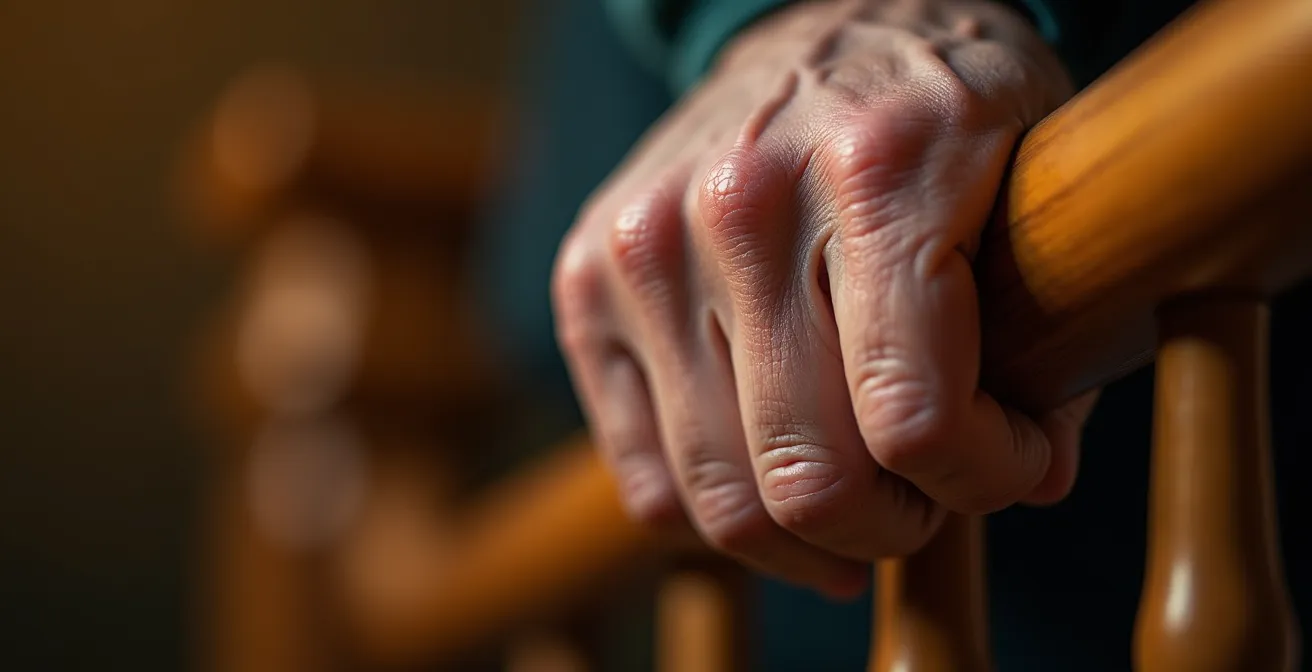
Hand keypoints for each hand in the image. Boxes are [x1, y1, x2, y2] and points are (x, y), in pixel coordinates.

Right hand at [552, 0, 1095, 595]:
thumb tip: (1030, 482)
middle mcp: (740, 201)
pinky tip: (779, 480)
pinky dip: (724, 513)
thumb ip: (1054, 341)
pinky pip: (649, 478)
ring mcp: (645, 242)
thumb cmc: (946, 119)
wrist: (823, 33)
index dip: (984, 477)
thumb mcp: (1041, 192)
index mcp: (878, 166)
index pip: (916, 416)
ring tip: (860, 496)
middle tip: (928, 497)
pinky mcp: (585, 282)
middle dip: (895, 524)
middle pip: (809, 475)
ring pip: (724, 497)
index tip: (1011, 460)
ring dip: (811, 535)